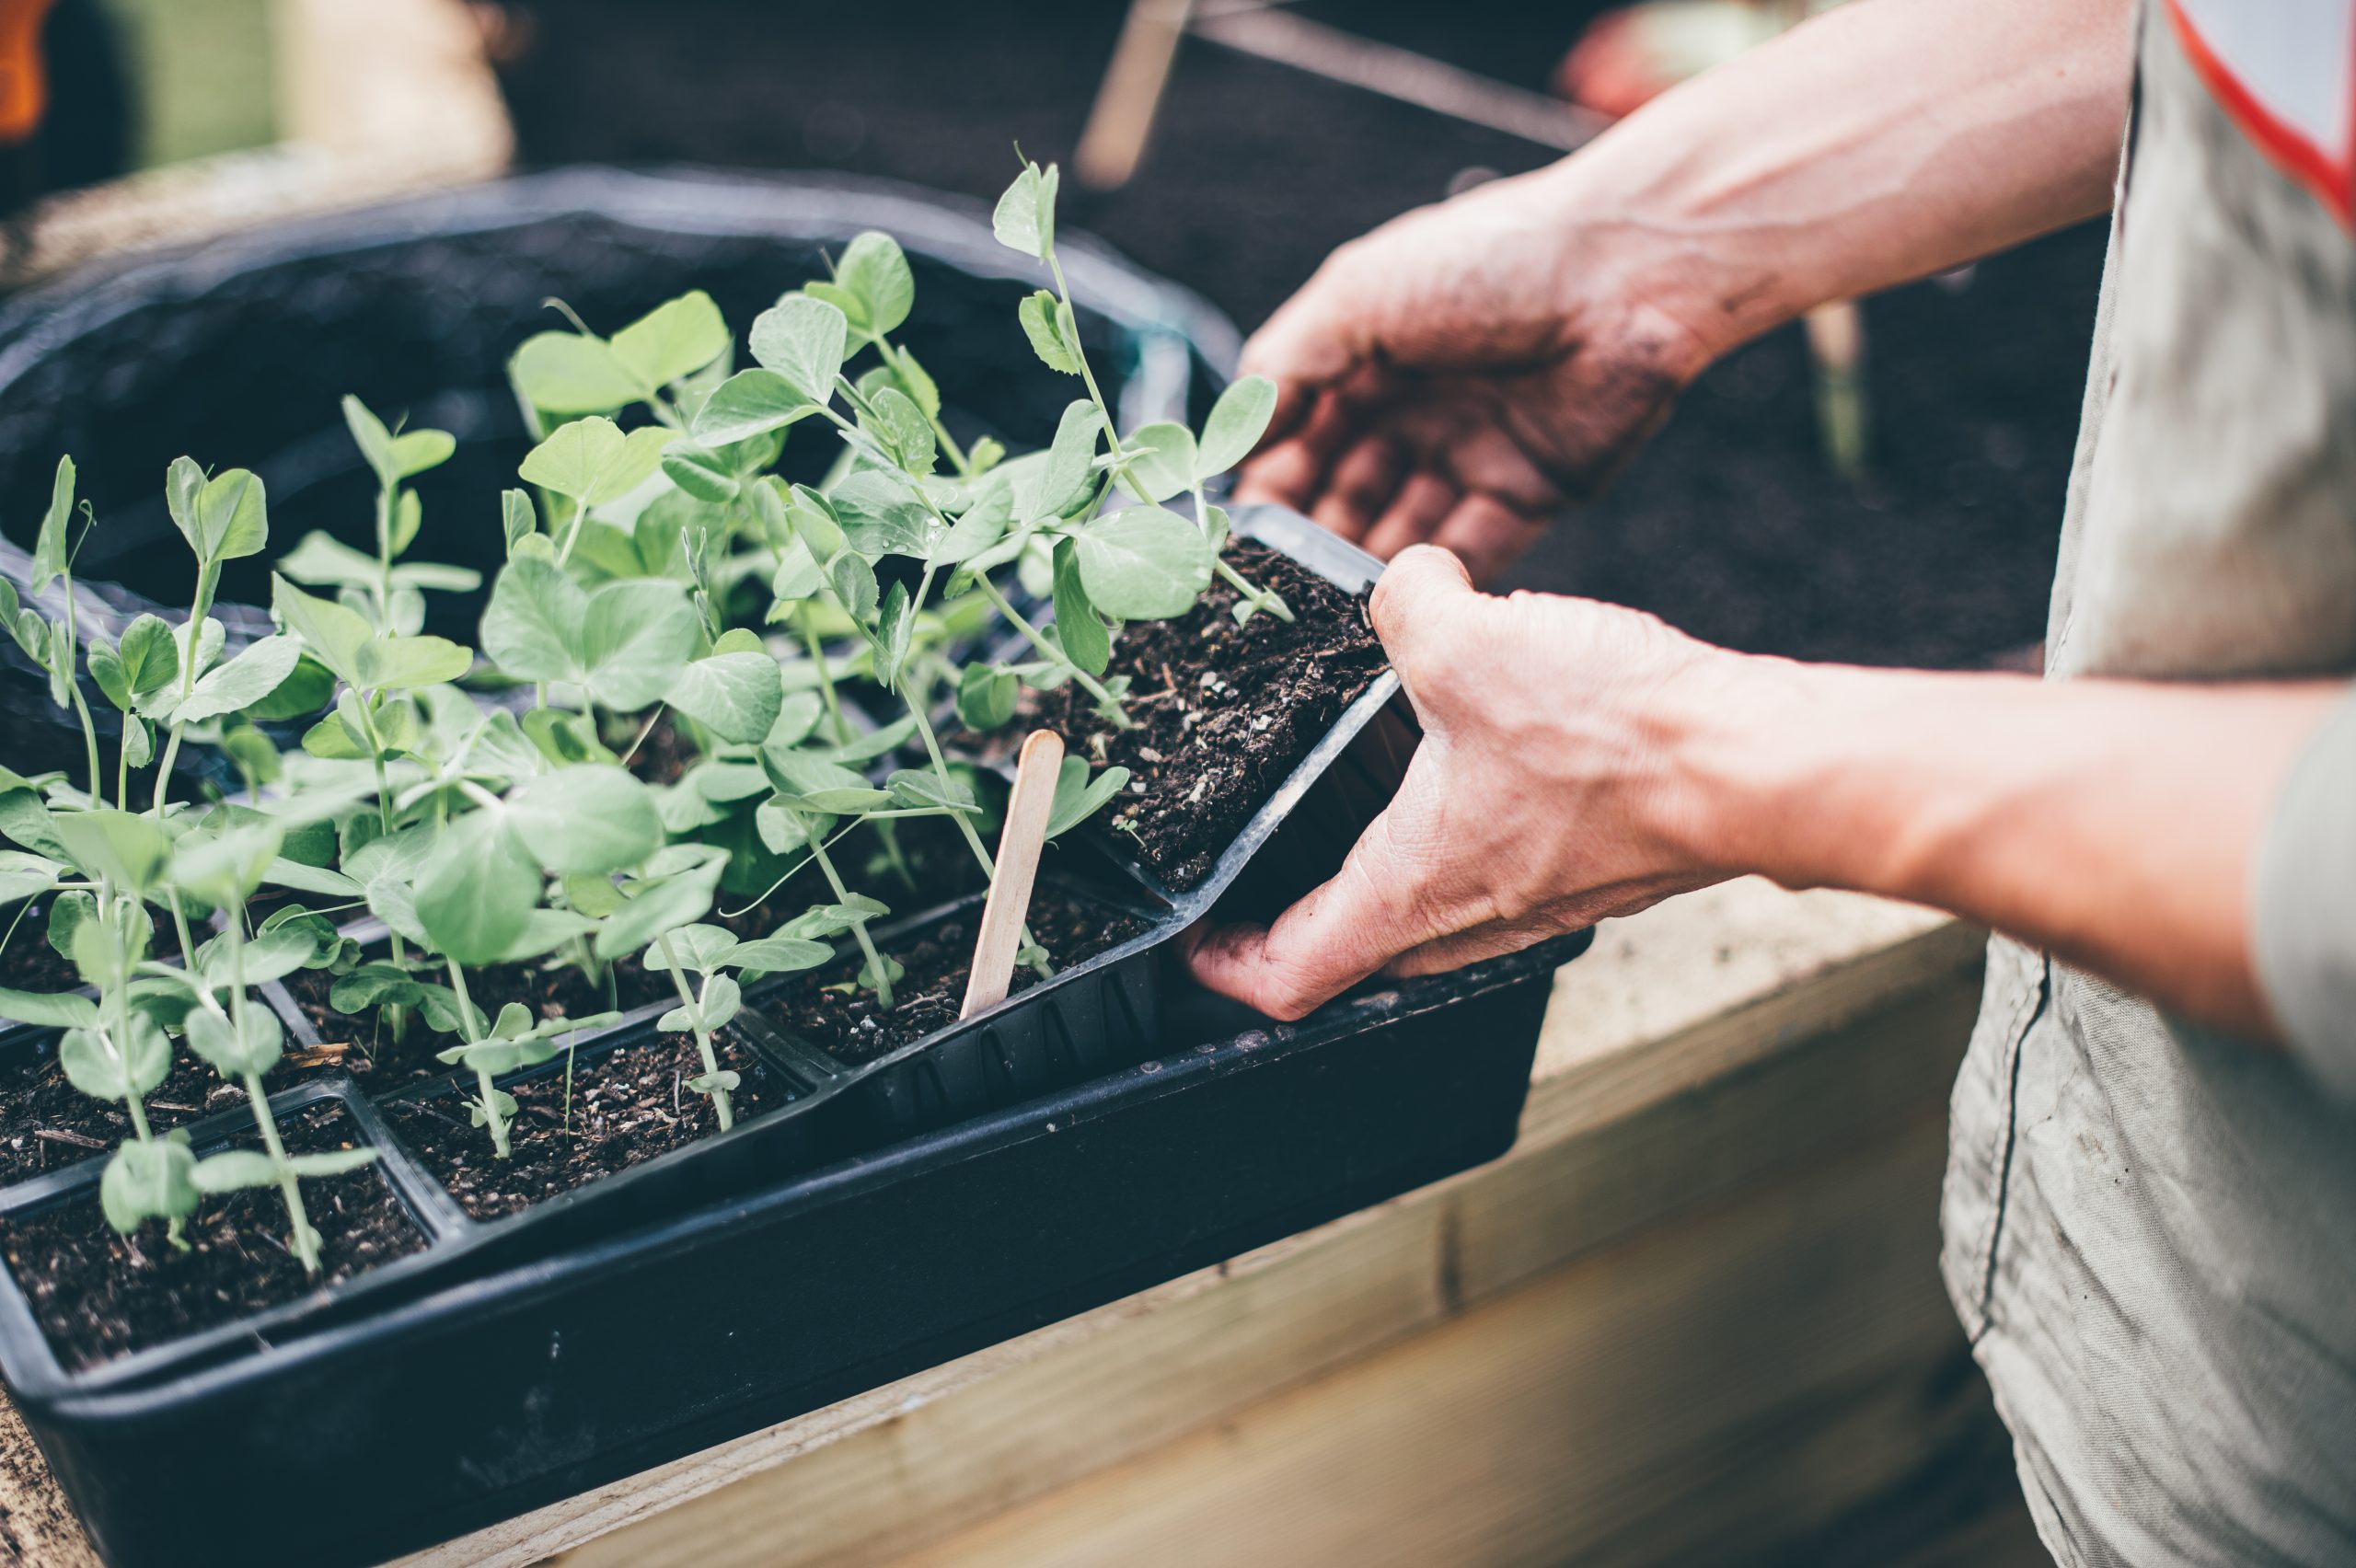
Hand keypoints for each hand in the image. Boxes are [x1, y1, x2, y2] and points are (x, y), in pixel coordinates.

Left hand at [1183, 545, 1741, 1020]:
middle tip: (1260, 865)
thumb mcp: (1470, 643)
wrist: (1754, 765)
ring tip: (1353, 798)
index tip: (1194, 934)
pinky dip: (1458, 834)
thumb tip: (1405, 581)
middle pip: (1351, 953)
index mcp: (1411, 891)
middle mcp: (1468, 919)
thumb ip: (1408, 601)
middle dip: (1293, 916)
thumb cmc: (1618, 743)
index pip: (1286, 975)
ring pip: (1427, 913)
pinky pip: (1495, 872)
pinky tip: (1469, 755)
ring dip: (1379, 871)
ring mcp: (1534, 903)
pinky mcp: (1586, 870)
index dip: (1222, 965)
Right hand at [1234, 166, 1718, 583]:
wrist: (1625, 272)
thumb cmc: (1487, 260)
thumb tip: (1232, 441)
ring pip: (1401, 527)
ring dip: (1363, 562)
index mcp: (1368, 356)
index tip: (1237, 531)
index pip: (1299, 437)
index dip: (1268, 482)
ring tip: (1325, 599)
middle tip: (1276, 578)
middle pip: (1344, 491)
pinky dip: (1434, 578)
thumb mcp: (1357, 295)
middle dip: (1310, 533)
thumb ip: (1286, 367)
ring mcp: (1470, 453)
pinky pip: (1471, 550)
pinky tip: (1397, 602)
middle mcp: (1415, 408)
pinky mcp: (1528, 492)